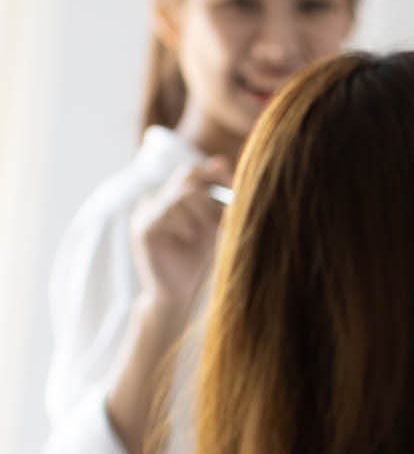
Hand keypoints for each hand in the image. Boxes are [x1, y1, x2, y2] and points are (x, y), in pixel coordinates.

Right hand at [130, 157, 232, 318]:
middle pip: (186, 179)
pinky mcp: (141, 227)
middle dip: (209, 197)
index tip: (232, 183)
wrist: (179, 292)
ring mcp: (145, 212)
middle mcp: (157, 201)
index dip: (212, 173)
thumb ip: (218, 199)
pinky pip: (166, 213)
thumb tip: (221, 161)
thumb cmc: (197, 260)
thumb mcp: (214, 225)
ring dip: (199, 213)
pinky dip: (184, 224)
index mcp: (173, 198)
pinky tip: (189, 237)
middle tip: (219, 218)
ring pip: (179, 196)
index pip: (190, 171)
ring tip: (203, 233)